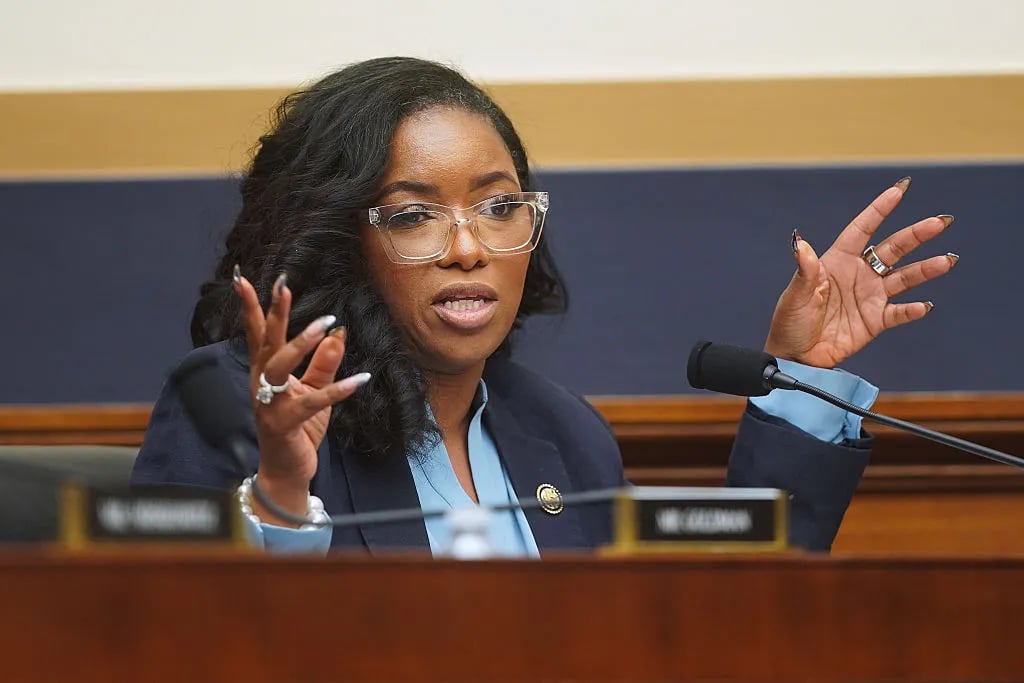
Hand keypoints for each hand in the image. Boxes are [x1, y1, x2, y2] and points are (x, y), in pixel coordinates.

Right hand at [232, 268, 369, 525]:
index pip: (258, 334)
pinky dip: (338, 390)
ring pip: (280, 366)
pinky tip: (361, 380)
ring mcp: (270, 404)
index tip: (244, 279)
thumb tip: (338, 331)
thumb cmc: (299, 427)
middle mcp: (261, 383)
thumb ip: (324, 363)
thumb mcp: (314, 390)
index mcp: (265, 372)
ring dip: (302, 343)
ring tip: (326, 323)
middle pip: (266, 342)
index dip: (252, 307)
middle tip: (283, 285)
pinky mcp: (285, 423)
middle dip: (274, 313)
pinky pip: (314, 401)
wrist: (288, 469)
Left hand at [764, 178, 958, 368]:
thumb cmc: (790, 322)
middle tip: (941, 222)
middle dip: (917, 235)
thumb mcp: (794, 295)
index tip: (900, 190)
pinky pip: (899, 312)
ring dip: (925, 269)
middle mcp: (858, 274)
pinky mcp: (875, 321)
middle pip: (892, 249)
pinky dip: (913, 310)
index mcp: (837, 261)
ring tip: (947, 260)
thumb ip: (805, 271)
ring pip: (903, 278)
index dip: (880, 209)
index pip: (862, 229)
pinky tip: (925, 305)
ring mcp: (870, 297)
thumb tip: (800, 245)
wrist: (795, 355)